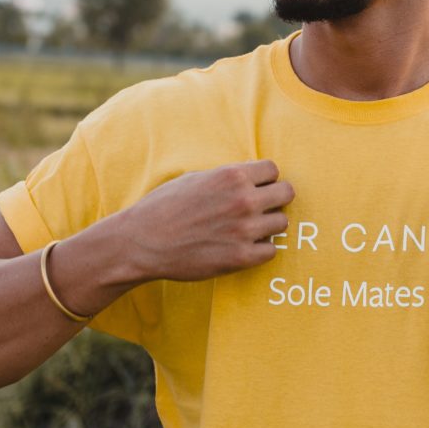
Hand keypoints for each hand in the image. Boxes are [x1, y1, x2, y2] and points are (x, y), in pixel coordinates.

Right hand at [115, 160, 293, 282]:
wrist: (142, 242)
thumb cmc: (165, 206)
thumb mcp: (196, 178)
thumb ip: (228, 177)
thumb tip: (252, 178)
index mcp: (232, 176)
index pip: (273, 170)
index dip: (265, 179)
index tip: (255, 187)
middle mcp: (244, 200)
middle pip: (286, 193)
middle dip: (274, 199)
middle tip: (259, 208)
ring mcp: (245, 230)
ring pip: (282, 223)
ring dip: (268, 226)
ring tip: (246, 229)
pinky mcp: (241, 257)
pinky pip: (271, 250)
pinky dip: (260, 249)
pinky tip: (243, 246)